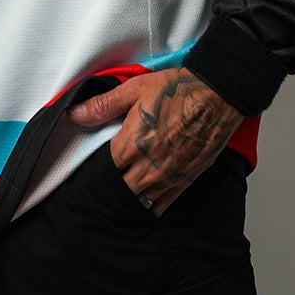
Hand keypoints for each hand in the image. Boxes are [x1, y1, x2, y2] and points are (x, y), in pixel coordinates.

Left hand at [65, 67, 243, 215]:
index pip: (102, 168)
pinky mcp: (184, 181)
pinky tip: (142, 200)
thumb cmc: (182, 90)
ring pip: (137, 200)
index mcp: (133, 144)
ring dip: (128, 196)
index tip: (91, 165)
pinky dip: (149, 205)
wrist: (219, 96)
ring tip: (122, 189)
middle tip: (104, 179)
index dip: (94, 167)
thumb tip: (75, 113)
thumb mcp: (135, 89)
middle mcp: (149, 166)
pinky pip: (161, 205)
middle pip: (118, 188)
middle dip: (110, 184)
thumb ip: (103, 105)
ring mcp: (168, 177)